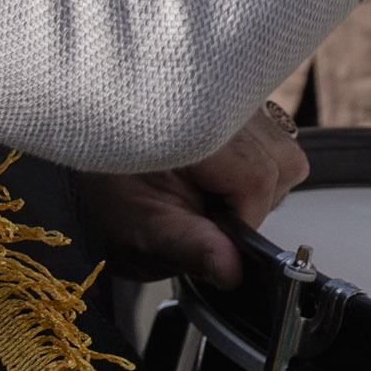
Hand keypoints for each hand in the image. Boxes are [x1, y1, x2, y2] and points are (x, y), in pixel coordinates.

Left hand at [71, 105, 308, 289]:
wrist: (89, 163)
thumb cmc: (107, 190)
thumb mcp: (142, 229)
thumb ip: (191, 249)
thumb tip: (232, 269)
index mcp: (194, 126)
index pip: (257, 177)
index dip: (243, 218)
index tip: (215, 237)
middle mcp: (222, 100)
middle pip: (280, 162)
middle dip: (253, 201)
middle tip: (206, 215)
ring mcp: (235, 101)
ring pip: (282, 153)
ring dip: (256, 183)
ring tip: (208, 194)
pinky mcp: (241, 108)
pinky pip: (270, 141)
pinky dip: (251, 166)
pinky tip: (214, 176)